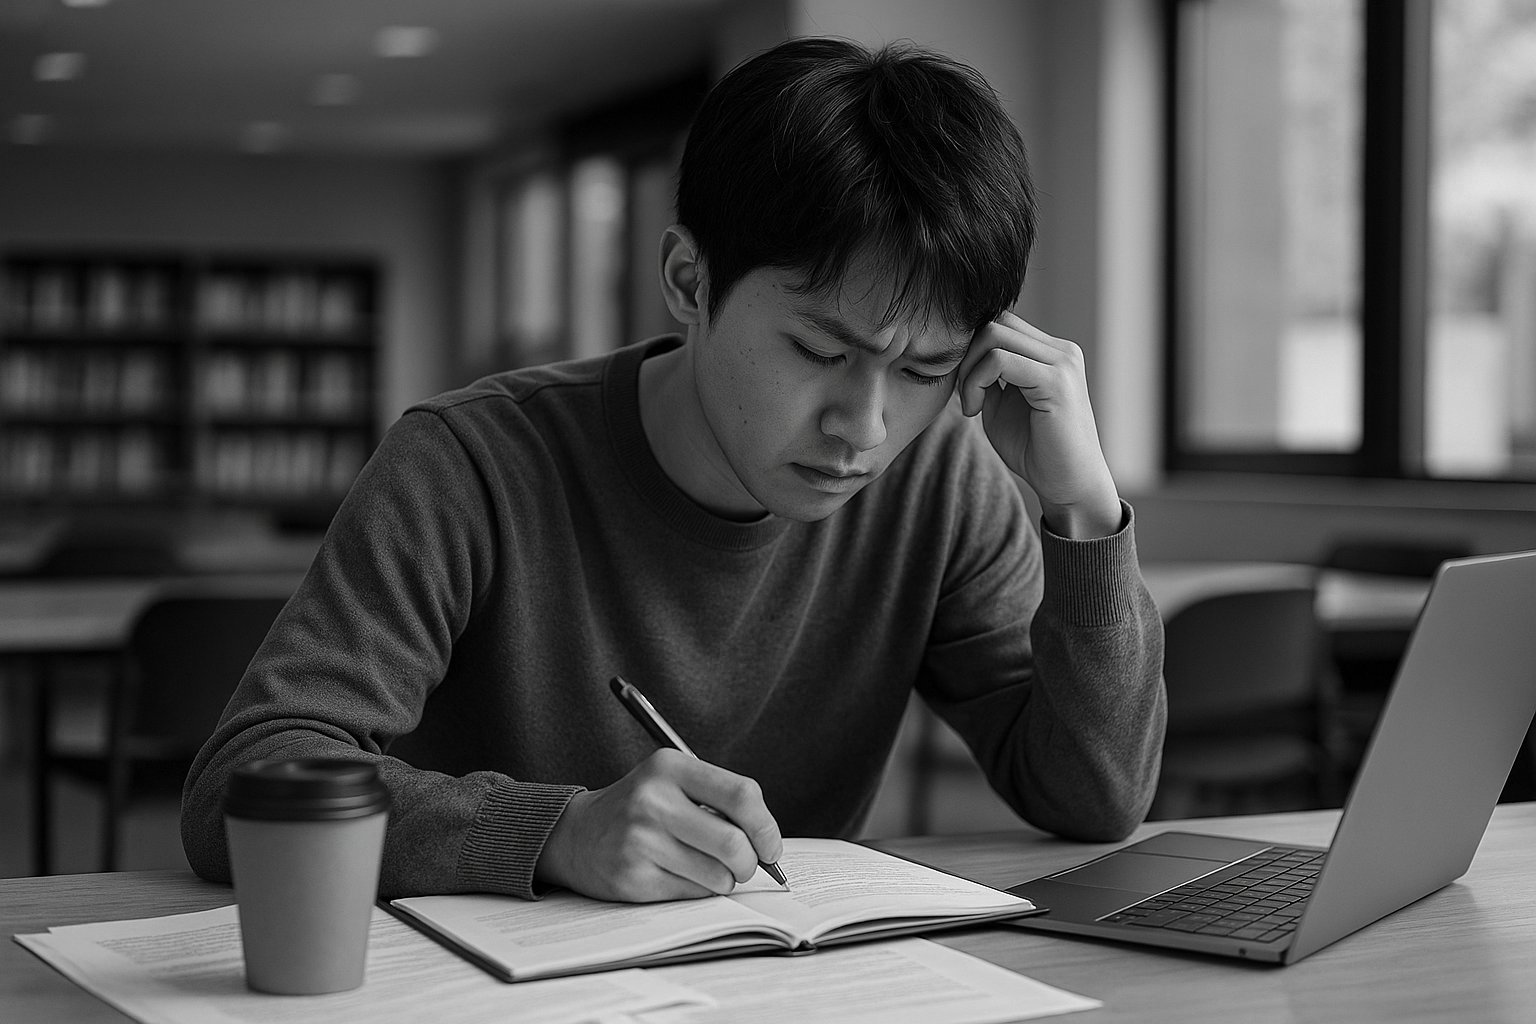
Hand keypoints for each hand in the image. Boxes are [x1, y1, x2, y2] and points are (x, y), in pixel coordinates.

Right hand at [534, 749, 783, 901]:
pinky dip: (697, 891)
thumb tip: (768, 846)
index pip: (742, 795)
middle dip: (749, 863)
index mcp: (670, 767)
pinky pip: (692, 895)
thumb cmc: (641, 808)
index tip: (770, 846)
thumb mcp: (673, 782)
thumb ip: (719, 801)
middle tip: (744, 866)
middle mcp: (653, 801)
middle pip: (733, 843)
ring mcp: (640, 841)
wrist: (576, 834)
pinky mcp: (632, 878)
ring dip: (723, 880)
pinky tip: (677, 875)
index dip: (767, 827)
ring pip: (717, 876)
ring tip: (705, 868)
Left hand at [956, 311, 1122, 538]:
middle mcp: (1061, 351)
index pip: (1001, 323)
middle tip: (963, 395)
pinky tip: (974, 410)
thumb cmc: (1036, 450)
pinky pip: (999, 359)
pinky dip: (975, 381)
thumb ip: (987, 376)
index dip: (972, 350)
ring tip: (970, 405)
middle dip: (966, 355)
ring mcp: (1062, 362)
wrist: (1067, 485)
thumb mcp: (1001, 405)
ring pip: (994, 334)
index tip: (964, 387)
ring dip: (968, 369)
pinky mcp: (1056, 381)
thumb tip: (963, 352)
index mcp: (1051, 353)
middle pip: (995, 321)